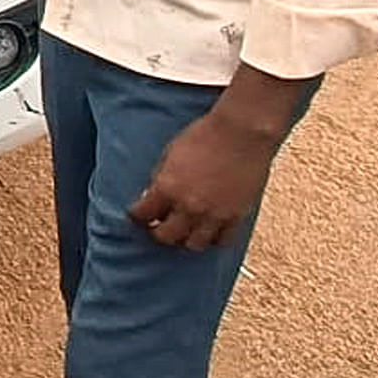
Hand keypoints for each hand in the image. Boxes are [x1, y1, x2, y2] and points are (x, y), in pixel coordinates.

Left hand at [130, 111, 280, 249]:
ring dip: (185, 239)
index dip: (136, 217)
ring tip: (183, 231)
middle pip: (167, 236)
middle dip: (158, 232)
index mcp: (167, 187)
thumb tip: (153, 194)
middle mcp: (189, 206)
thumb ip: (160, 178)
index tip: (136, 216)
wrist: (241, 133)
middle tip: (156, 227)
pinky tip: (208, 231)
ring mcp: (214, 214)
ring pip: (194, 244)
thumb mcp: (170, 153)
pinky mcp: (236, 216)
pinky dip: (213, 239)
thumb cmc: (204, 135)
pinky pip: (222, 240)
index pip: (143, 215)